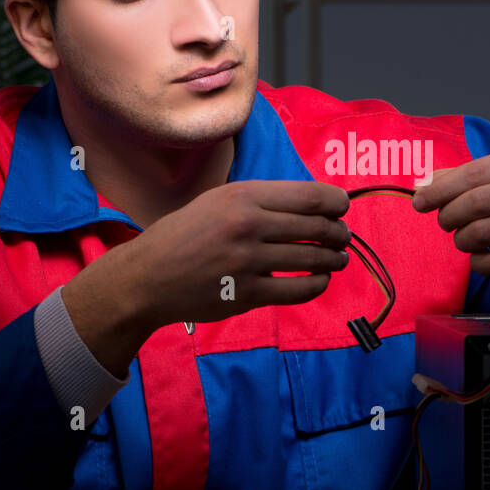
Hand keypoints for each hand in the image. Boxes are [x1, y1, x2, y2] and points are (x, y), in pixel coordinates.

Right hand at [63, 180, 350, 376]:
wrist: (147, 277)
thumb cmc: (185, 235)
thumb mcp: (217, 201)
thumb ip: (260, 200)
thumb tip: (312, 203)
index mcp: (243, 196)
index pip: (310, 195)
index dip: (337, 202)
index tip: (343, 208)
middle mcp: (248, 225)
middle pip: (318, 226)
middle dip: (339, 233)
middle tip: (342, 237)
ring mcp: (249, 261)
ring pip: (313, 258)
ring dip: (334, 259)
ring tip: (338, 259)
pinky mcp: (248, 294)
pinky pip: (299, 289)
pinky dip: (317, 284)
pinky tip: (319, 280)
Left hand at [410, 144, 489, 287]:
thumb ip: (465, 176)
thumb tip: (424, 183)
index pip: (472, 174)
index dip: (439, 190)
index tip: (420, 201)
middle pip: (475, 204)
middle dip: (448, 216)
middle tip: (445, 222)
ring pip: (482, 233)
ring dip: (462, 240)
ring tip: (464, 239)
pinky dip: (478, 262)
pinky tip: (480, 256)